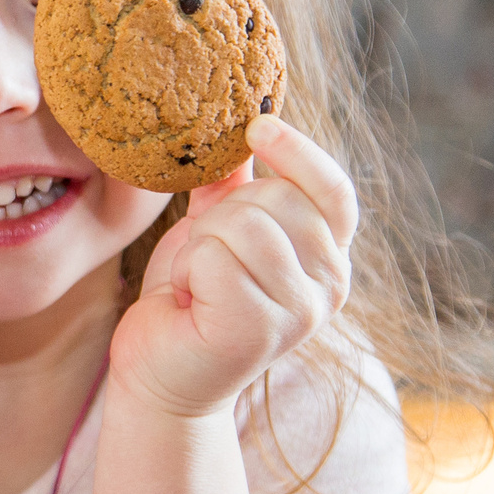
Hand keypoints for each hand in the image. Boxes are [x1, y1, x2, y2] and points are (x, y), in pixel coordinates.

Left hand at [110, 115, 357, 419]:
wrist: (159, 370)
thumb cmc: (191, 297)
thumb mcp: (217, 230)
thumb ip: (237, 186)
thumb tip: (244, 122)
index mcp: (328, 257)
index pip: (334, 192)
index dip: (299, 152)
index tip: (258, 127)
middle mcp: (329, 286)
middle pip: (278, 199)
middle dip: (223, 213)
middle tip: (206, 255)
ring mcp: (299, 313)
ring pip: (245, 225)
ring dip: (202, 244)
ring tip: (199, 281)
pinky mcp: (257, 330)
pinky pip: (216, 258)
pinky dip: (190, 270)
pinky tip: (191, 300)